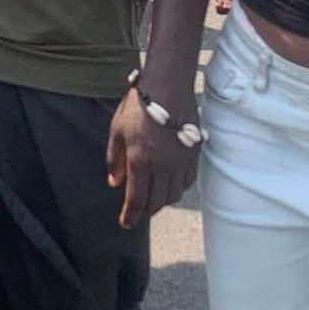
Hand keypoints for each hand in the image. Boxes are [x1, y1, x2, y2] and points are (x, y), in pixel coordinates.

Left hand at [106, 86, 199, 227]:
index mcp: (140, 161)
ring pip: (174, 195)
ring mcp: (180, 161)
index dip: (130, 215)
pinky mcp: (193, 153)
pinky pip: (187, 181)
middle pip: (156, 202)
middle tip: (137, 213)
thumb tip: (115, 183)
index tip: (125, 223)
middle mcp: (162, 166)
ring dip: (162, 202)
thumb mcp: (117, 131)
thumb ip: (115, 160)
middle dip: (145, 211)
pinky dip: (177, 188)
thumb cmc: (139, 105)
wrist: (168, 86)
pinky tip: (170, 185)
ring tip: (153, 200)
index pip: (136, 199)